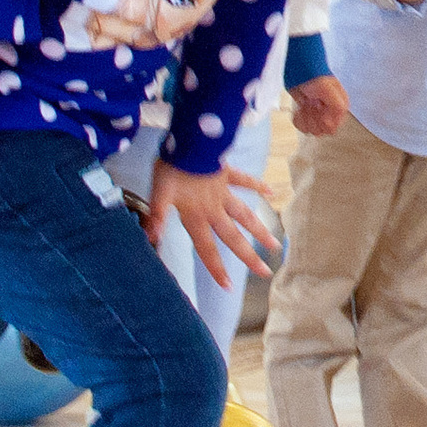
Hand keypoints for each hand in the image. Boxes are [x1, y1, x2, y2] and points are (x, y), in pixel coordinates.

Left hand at [147, 161, 283, 290]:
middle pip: (233, 237)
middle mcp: (213, 208)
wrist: (189, 139)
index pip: (207, 248)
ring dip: (260, 230)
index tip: (229, 287)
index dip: (217, 268)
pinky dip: (258, 187)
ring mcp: (224, 192)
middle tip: (266, 272)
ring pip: (245, 215)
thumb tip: (150, 239)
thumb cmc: (172, 166)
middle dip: (248, 256)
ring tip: (276, 244)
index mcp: (196, 216)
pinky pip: (245, 181)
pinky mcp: (227, 174)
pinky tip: (271, 193)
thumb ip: (158, 216)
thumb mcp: (159, 192)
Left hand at [289, 74, 347, 137]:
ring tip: (305, 105)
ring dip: (305, 118)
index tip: (318, 109)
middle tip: (311, 105)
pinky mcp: (306, 114)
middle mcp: (330, 113)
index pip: (332, 128)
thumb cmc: (315, 77)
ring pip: (311, 130)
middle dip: (312, 119)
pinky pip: (302, 127)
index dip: (322, 122)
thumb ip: (337, 108)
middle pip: (320, 131)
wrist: (299, 70)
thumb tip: (331, 124)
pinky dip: (298, 119)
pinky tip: (299, 108)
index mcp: (340, 108)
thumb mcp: (329, 91)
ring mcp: (317, 114)